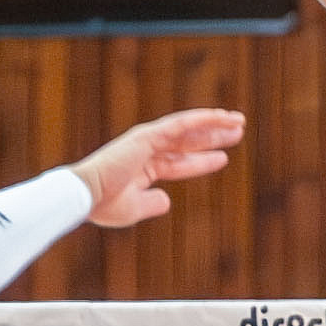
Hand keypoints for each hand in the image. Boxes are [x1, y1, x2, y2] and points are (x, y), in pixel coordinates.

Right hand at [68, 109, 245, 228]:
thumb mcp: (135, 209)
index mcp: (144, 168)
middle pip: (188, 142)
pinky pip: (180, 124)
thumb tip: (166, 201)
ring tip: (238, 121)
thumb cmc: (104, 205)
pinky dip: (201, 119)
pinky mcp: (147, 135)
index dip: (202, 161)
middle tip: (237, 133)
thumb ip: (152, 203)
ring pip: (188, 129)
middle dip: (212, 138)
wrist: (86, 196)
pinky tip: (220, 117)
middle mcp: (147, 150)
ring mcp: (147, 140)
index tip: (223, 158)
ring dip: (214, 124)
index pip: (180, 162)